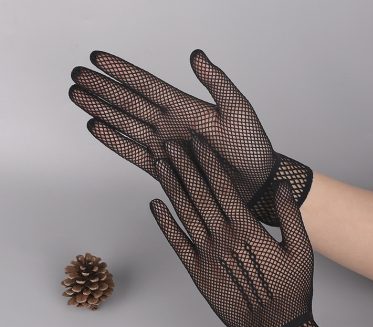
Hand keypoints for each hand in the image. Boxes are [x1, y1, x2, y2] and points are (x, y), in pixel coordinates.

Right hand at [69, 50, 311, 224]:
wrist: (254, 182)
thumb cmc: (252, 146)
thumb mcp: (238, 110)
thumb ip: (216, 83)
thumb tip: (196, 55)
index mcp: (186, 107)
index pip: (147, 85)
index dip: (122, 71)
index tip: (97, 58)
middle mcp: (171, 124)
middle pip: (129, 103)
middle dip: (102, 90)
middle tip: (75, 76)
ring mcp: (166, 146)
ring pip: (126, 125)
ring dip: (101, 112)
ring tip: (78, 98)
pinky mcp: (165, 169)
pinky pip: (135, 153)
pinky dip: (115, 141)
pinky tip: (97, 129)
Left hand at [150, 136, 333, 326]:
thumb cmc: (290, 290)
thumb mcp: (302, 250)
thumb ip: (289, 216)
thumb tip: (280, 186)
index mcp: (247, 229)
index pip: (223, 187)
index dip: (209, 163)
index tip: (197, 143)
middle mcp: (223, 237)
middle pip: (199, 194)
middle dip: (184, 166)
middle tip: (171, 144)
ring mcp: (206, 255)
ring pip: (185, 213)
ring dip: (172, 187)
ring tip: (161, 164)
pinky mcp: (196, 272)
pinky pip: (176, 243)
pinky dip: (164, 223)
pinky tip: (154, 205)